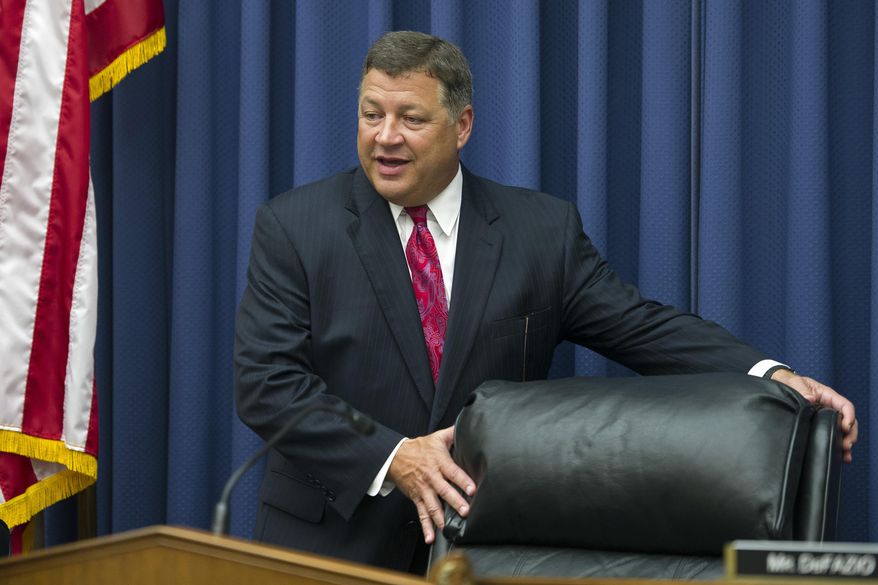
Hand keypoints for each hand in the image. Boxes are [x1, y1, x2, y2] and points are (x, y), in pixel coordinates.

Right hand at [388, 426, 475, 543]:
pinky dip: (425, 526)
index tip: (472, 489)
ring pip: (432, 505)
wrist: (395, 456)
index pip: (452, 472)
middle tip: (465, 511)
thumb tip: (469, 426)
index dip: (462, 480)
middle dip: (454, 501)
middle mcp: (431, 477)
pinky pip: (421, 513)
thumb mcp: (436, 437)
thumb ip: (453, 433)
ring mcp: (423, 489)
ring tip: (448, 527)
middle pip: (444, 490)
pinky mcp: (416, 498)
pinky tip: (430, 537)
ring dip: (441, 517)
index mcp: (438, 462)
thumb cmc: (419, 448)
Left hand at [770, 369, 857, 462]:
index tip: (845, 427)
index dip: (849, 416)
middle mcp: (830, 407)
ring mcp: (826, 417)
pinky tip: (839, 456)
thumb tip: (809, 398)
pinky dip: (836, 445)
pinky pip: (831, 434)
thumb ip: (802, 389)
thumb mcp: (796, 383)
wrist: (782, 387)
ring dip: (845, 442)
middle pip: (848, 421)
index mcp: (828, 396)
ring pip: (841, 430)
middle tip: (846, 445)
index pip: (845, 406)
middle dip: (850, 434)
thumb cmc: (791, 383)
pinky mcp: (820, 425)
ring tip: (845, 455)